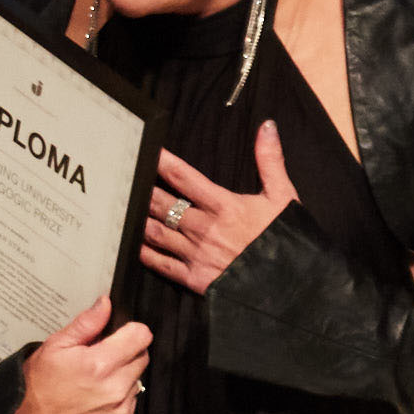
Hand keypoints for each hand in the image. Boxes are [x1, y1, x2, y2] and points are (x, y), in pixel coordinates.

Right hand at [5, 294, 152, 413]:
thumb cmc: (37, 387)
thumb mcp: (55, 346)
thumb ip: (86, 323)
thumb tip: (105, 305)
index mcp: (99, 365)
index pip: (141, 336)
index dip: (130, 331)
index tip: (119, 334)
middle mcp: (114, 389)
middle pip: (142, 357)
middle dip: (125, 352)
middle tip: (101, 357)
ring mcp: (119, 410)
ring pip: (137, 380)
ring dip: (123, 376)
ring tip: (95, 380)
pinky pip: (132, 403)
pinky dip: (120, 398)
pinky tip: (97, 397)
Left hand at [138, 122, 299, 293]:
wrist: (292, 287)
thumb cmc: (287, 241)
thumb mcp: (283, 197)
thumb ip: (270, 160)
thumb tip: (267, 127)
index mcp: (224, 206)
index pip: (183, 177)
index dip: (161, 161)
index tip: (146, 150)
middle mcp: (204, 228)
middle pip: (161, 203)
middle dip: (141, 189)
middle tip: (122, 178)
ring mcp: (196, 254)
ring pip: (155, 232)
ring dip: (137, 219)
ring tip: (121, 207)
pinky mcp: (194, 279)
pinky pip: (161, 264)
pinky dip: (144, 253)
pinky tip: (131, 244)